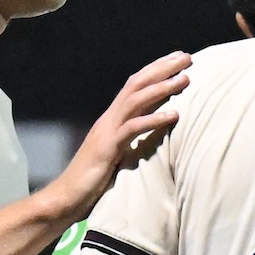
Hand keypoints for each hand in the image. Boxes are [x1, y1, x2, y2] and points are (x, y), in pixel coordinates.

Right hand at [57, 50, 190, 214]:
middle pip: (137, 84)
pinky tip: (174, 115)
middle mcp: (110, 119)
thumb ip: (130, 140)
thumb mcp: (117, 154)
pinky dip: (154, 120)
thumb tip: (150, 134)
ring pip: (136, 100)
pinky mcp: (108, 148)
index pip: (135, 85)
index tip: (178, 60)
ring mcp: (108, 131)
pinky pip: (133, 129)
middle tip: (186, 57)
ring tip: (185, 80)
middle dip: (162, 68)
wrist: (67, 197)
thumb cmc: (92, 180)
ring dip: (162, 88)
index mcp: (113, 119)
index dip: (156, 70)